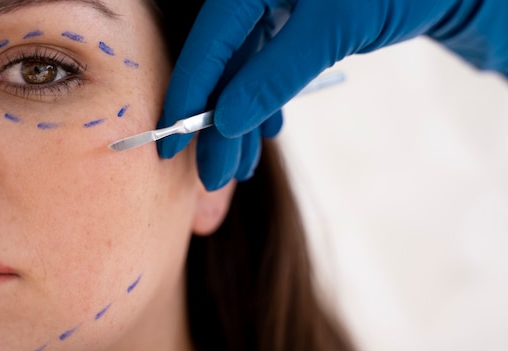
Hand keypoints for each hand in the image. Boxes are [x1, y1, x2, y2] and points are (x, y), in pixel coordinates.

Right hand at [157, 0, 507, 189]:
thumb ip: (276, 73)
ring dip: (242, 123)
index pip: (208, 42)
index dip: (188, 95)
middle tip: (213, 175)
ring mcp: (276, 9)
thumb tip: (229, 121)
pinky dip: (266, 103)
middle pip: (224, 66)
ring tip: (239, 168)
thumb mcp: (334, 27)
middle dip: (218, 124)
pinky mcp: (296, 25)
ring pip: (246, 73)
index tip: (173, 143)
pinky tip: (267, 130)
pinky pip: (269, 68)